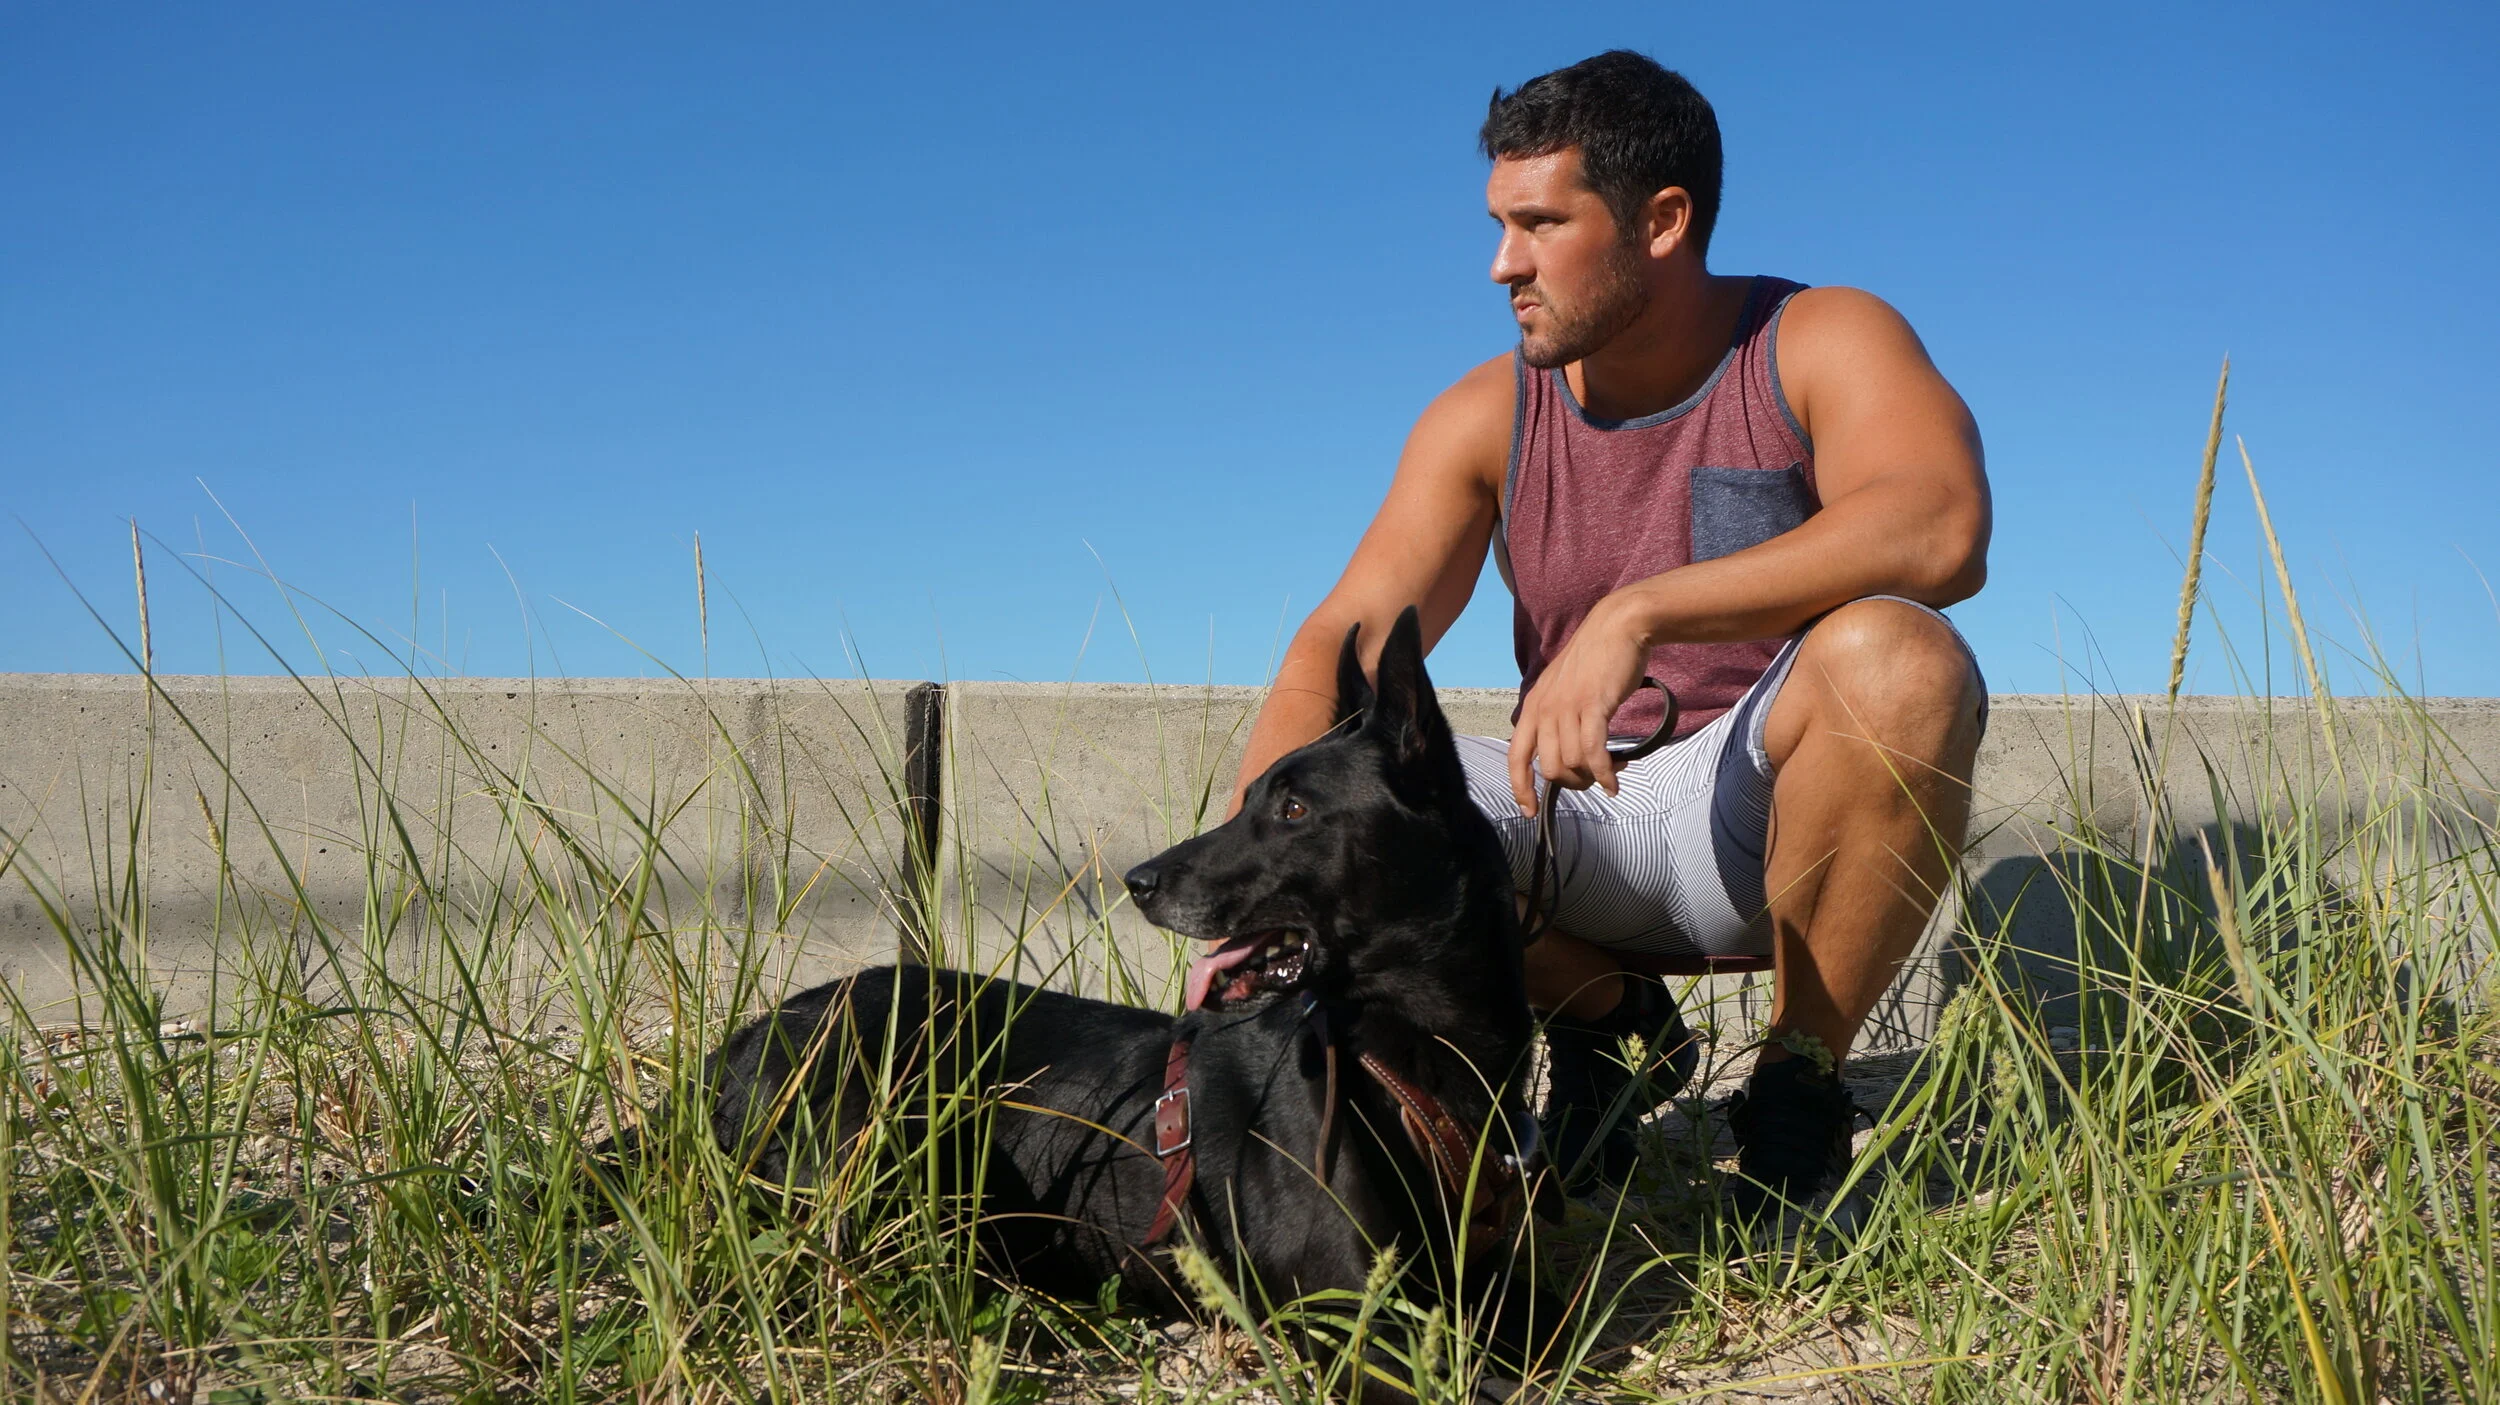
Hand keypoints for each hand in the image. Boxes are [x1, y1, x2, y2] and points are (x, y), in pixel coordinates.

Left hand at [1509, 597, 1651, 814]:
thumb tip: (1562, 753)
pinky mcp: (1593, 706)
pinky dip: (1606, 773)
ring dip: (1594, 777)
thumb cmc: (1594, 661)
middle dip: (1573, 783)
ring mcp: (1567, 708)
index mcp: (1533, 707)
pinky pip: (1594, 753)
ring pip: (1573, 763)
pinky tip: (1616, 781)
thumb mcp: (1562, 690)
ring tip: (1613, 771)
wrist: (1617, 628)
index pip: (1516, 758)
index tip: (1529, 811)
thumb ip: (1556, 718)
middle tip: (1594, 779)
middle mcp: (1544, 710)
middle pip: (1550, 769)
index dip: (1520, 788)